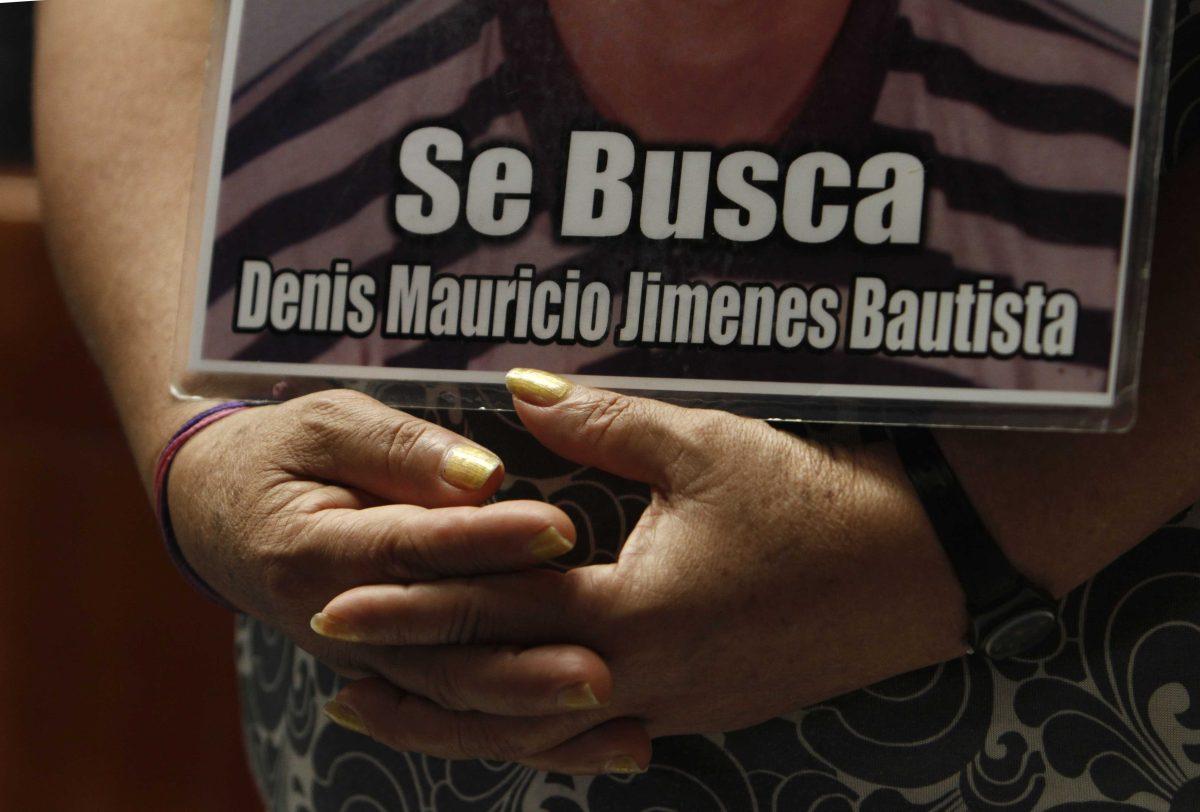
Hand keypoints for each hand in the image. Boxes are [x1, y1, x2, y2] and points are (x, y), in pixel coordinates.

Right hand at [166, 390, 623, 725]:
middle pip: (439, 654)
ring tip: (617, 723)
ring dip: (534, 719)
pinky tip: (595, 742)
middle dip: (523, 666)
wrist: (221, 516)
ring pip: (454, 703)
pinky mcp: (394, 674)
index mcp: (314, 551)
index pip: (413, 548)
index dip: (487, 541)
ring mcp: (367, 661)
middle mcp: (339, 624)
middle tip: (601, 668)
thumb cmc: (283, 455)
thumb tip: (482, 475)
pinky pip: (457, 715)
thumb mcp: (326, 426)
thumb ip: (399, 447)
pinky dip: (522, 732)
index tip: (561, 527)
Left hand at [314, 371, 969, 773]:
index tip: (338, 603)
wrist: (923, 565)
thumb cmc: (817, 500)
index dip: (412, 606)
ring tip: (400, 713)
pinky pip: (596, 733)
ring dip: (467, 723)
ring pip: (545, 732)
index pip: (497, 611)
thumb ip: (601, 423)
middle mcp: (646, 678)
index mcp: (636, 613)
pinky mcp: (704, 711)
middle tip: (335, 673)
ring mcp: (677, 708)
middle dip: (415, 684)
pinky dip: (537, 728)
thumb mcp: (705, 447)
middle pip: (503, 693)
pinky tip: (511, 717)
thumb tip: (519, 390)